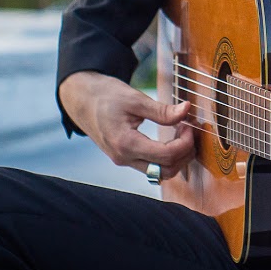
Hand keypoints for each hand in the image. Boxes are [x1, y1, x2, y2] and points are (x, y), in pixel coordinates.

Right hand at [58, 70, 194, 179]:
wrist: (81, 99)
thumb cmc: (106, 95)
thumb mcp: (135, 99)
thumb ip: (162, 110)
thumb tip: (187, 110)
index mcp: (126, 144)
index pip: (166, 156)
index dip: (185, 142)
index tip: (188, 124)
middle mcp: (124, 158)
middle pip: (166, 171)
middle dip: (184, 153)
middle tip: (188, 130)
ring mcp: (123, 161)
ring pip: (160, 174)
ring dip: (177, 158)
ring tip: (181, 134)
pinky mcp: (125, 158)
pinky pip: (152, 167)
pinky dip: (166, 158)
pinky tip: (171, 139)